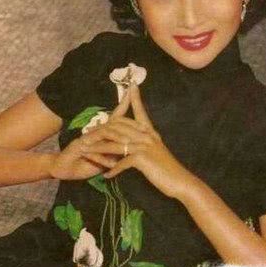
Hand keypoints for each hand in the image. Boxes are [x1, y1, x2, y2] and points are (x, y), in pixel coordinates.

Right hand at [49, 90, 131, 180]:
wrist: (65, 169)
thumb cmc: (86, 163)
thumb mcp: (107, 158)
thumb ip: (119, 153)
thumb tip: (134, 152)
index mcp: (104, 132)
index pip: (117, 117)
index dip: (125, 105)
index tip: (135, 93)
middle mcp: (96, 132)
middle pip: (113, 121)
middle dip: (126, 117)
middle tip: (141, 121)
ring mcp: (88, 138)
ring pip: (105, 134)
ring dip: (118, 139)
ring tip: (129, 144)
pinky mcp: (80, 147)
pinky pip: (94, 151)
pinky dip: (104, 157)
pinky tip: (112, 164)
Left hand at [82, 83, 196, 198]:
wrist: (180, 181)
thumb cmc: (167, 168)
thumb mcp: (156, 150)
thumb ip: (146, 142)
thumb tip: (136, 140)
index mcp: (150, 131)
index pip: (139, 111)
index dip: (135, 99)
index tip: (132, 85)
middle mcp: (146, 135)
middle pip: (118, 128)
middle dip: (99, 131)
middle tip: (85, 134)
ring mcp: (143, 145)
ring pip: (114, 143)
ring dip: (98, 148)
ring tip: (85, 151)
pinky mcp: (141, 158)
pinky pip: (121, 162)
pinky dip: (112, 169)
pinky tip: (105, 175)